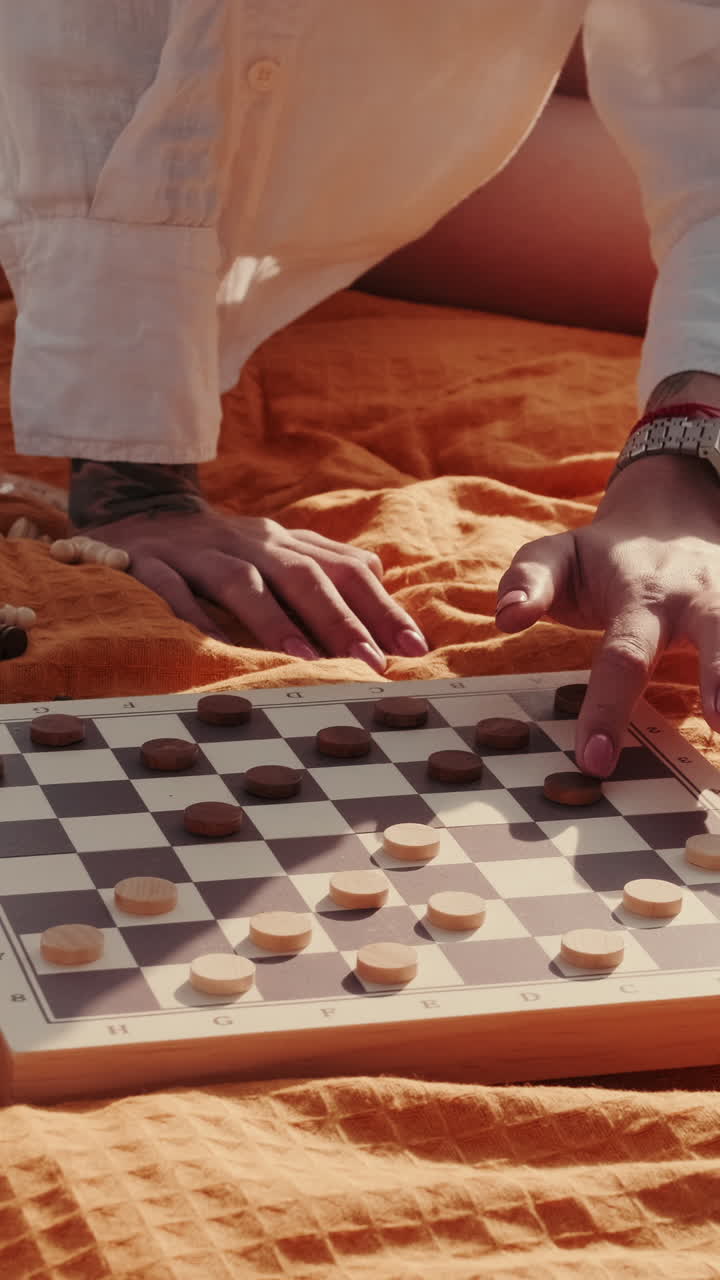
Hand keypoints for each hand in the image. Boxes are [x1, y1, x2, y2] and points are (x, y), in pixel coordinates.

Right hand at [78, 505, 427, 669]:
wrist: (137, 513)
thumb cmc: (222, 550)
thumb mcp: (276, 551)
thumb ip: (325, 564)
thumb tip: (381, 582)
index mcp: (283, 541)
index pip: (343, 569)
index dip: (381, 607)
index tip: (414, 648)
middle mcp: (248, 542)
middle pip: (301, 575)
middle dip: (341, 620)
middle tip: (371, 663)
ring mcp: (198, 551)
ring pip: (242, 582)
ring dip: (276, 621)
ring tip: (307, 662)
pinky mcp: (150, 563)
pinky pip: (172, 589)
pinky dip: (195, 617)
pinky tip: (218, 646)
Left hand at [494, 453, 719, 775]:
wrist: (672, 516)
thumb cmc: (604, 558)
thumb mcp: (558, 556)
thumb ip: (528, 581)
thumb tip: (506, 617)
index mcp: (642, 594)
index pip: (622, 657)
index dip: (608, 708)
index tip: (595, 760)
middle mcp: (697, 599)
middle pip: (716, 637)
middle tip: (718, 724)